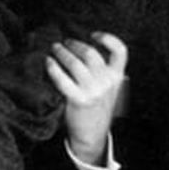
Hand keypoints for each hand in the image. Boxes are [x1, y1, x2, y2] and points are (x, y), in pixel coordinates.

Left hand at [49, 32, 127, 164]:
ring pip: (75, 63)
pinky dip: (53, 68)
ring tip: (54, 49)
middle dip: (74, 44)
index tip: (94, 35)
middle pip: (90, 53)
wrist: (93, 134)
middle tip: (64, 43)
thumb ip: (105, 71)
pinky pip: (62, 78)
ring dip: (62, 52)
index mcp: (117, 77)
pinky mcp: (79, 100)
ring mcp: (94, 91)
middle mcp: (107, 82)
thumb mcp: (109, 89)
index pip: (120, 51)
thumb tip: (84, 49)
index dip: (108, 38)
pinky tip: (48, 62)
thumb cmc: (97, 108)